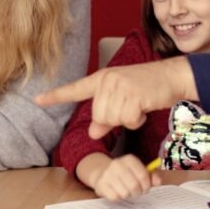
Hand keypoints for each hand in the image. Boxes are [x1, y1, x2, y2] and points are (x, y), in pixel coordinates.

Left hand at [36, 57, 196, 139]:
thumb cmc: (147, 89)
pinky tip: (144, 107)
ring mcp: (119, 85)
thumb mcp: (123, 101)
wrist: (171, 76)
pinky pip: (128, 119)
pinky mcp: (133, 93)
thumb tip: (92, 133)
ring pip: (112, 119)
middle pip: (99, 116)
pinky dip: (137, 120)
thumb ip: (106, 117)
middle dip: (115, 119)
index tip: (37, 100)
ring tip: (138, 105)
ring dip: (128, 119)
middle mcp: (107, 79)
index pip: (74, 89)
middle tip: (130, 107)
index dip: (55, 96)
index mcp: (101, 79)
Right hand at [92, 155, 160, 201]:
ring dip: (128, 195)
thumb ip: (151, 176)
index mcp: (129, 159)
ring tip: (126, 191)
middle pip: (134, 186)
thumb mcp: (138, 171)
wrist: (102, 173)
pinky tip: (117, 192)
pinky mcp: (101, 184)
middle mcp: (117, 164)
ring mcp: (108, 174)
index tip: (145, 188)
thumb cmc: (125, 174)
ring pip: (125, 193)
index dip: (147, 185)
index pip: (143, 175)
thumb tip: (158, 182)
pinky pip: (115, 197)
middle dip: (138, 192)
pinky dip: (118, 198)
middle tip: (136, 192)